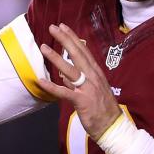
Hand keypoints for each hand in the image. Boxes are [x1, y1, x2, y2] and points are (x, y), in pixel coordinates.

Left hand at [37, 23, 121, 138]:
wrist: (112, 126)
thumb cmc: (103, 109)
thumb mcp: (93, 91)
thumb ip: (77, 82)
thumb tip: (63, 74)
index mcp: (96, 73)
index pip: (84, 51)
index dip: (73, 38)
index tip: (64, 27)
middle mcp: (92, 77)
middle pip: (77, 55)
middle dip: (65, 40)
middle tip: (53, 27)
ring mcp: (88, 88)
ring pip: (70, 70)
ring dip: (56, 58)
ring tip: (44, 47)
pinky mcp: (82, 101)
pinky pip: (65, 92)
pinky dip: (53, 87)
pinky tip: (41, 80)